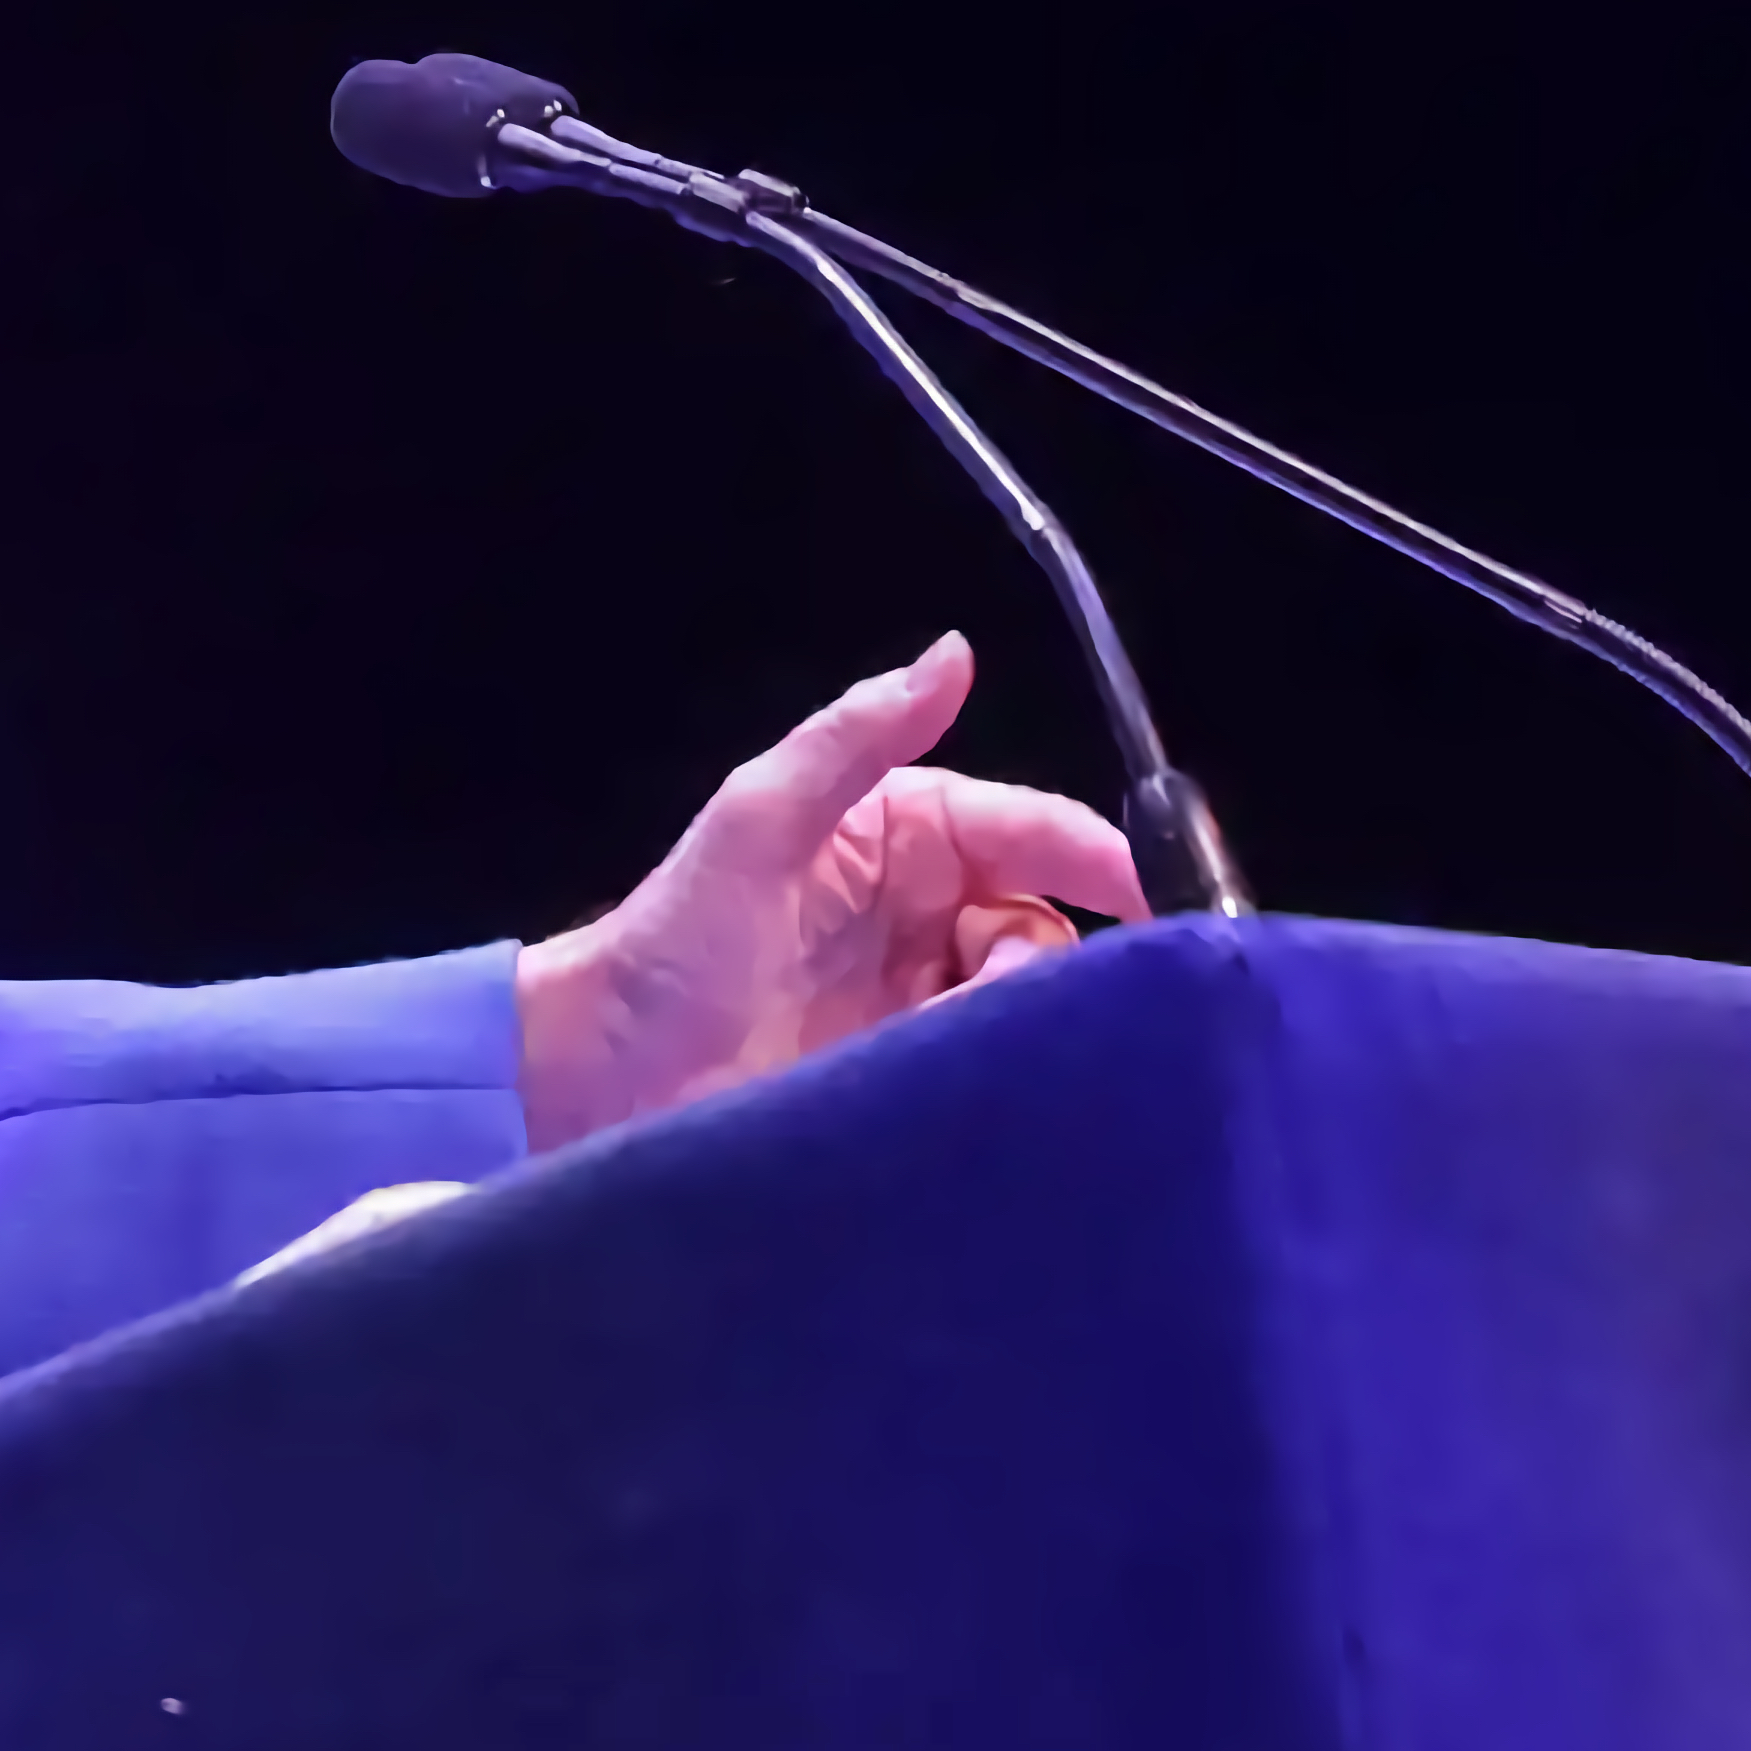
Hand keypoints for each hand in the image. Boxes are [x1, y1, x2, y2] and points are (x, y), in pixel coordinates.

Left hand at [511, 633, 1144, 1150]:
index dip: (1094, 856)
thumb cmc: (675, 939)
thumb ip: (856, 736)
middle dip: (1055, 959)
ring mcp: (927, 1004)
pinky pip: (998, 1075)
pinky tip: (990, 1099)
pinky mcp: (918, 1086)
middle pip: (1046, 924)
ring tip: (960, 1053)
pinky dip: (1009, 1083)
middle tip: (1006, 1000)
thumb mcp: (758, 820)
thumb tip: (956, 651)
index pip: (1030, 830)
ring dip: (1022, 1027)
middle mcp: (930, 915)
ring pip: (1031, 1005)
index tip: (1147, 900)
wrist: (603, 1079)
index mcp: (906, 835)